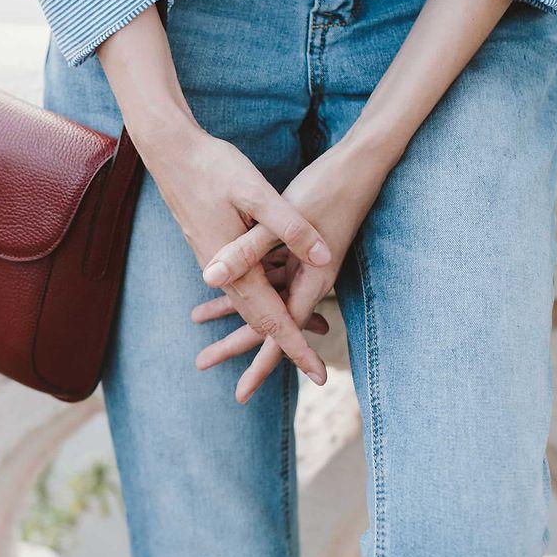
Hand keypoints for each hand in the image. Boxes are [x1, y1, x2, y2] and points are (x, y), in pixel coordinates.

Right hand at [140, 124, 333, 382]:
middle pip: (258, 320)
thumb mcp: (257, 193)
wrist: (168, 151)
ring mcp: (213, 261)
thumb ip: (289, 228)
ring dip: (274, 324)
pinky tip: (276, 292)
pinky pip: (242, 285)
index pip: (272, 318)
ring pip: (250, 304)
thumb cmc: (213, 166)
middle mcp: (221, 272)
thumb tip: (324, 256)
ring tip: (303, 337)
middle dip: (285, 348)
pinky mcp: (212, 247)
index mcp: (234, 266)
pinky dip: (262, 299)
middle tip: (316, 370)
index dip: (297, 347)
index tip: (319, 375)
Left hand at [194, 136, 388, 401]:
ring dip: (233, 310)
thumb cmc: (324, 188)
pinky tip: (221, 285)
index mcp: (309, 279)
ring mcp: (303, 264)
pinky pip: (269, 274)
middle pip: (268, 321)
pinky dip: (247, 282)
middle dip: (236, 344)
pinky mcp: (297, 248)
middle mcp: (308, 278)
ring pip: (265, 296)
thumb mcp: (278, 218)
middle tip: (201, 363)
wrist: (360, 163)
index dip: (261, 363)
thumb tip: (209, 279)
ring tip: (197, 321)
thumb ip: (244, 251)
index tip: (242, 393)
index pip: (280, 331)